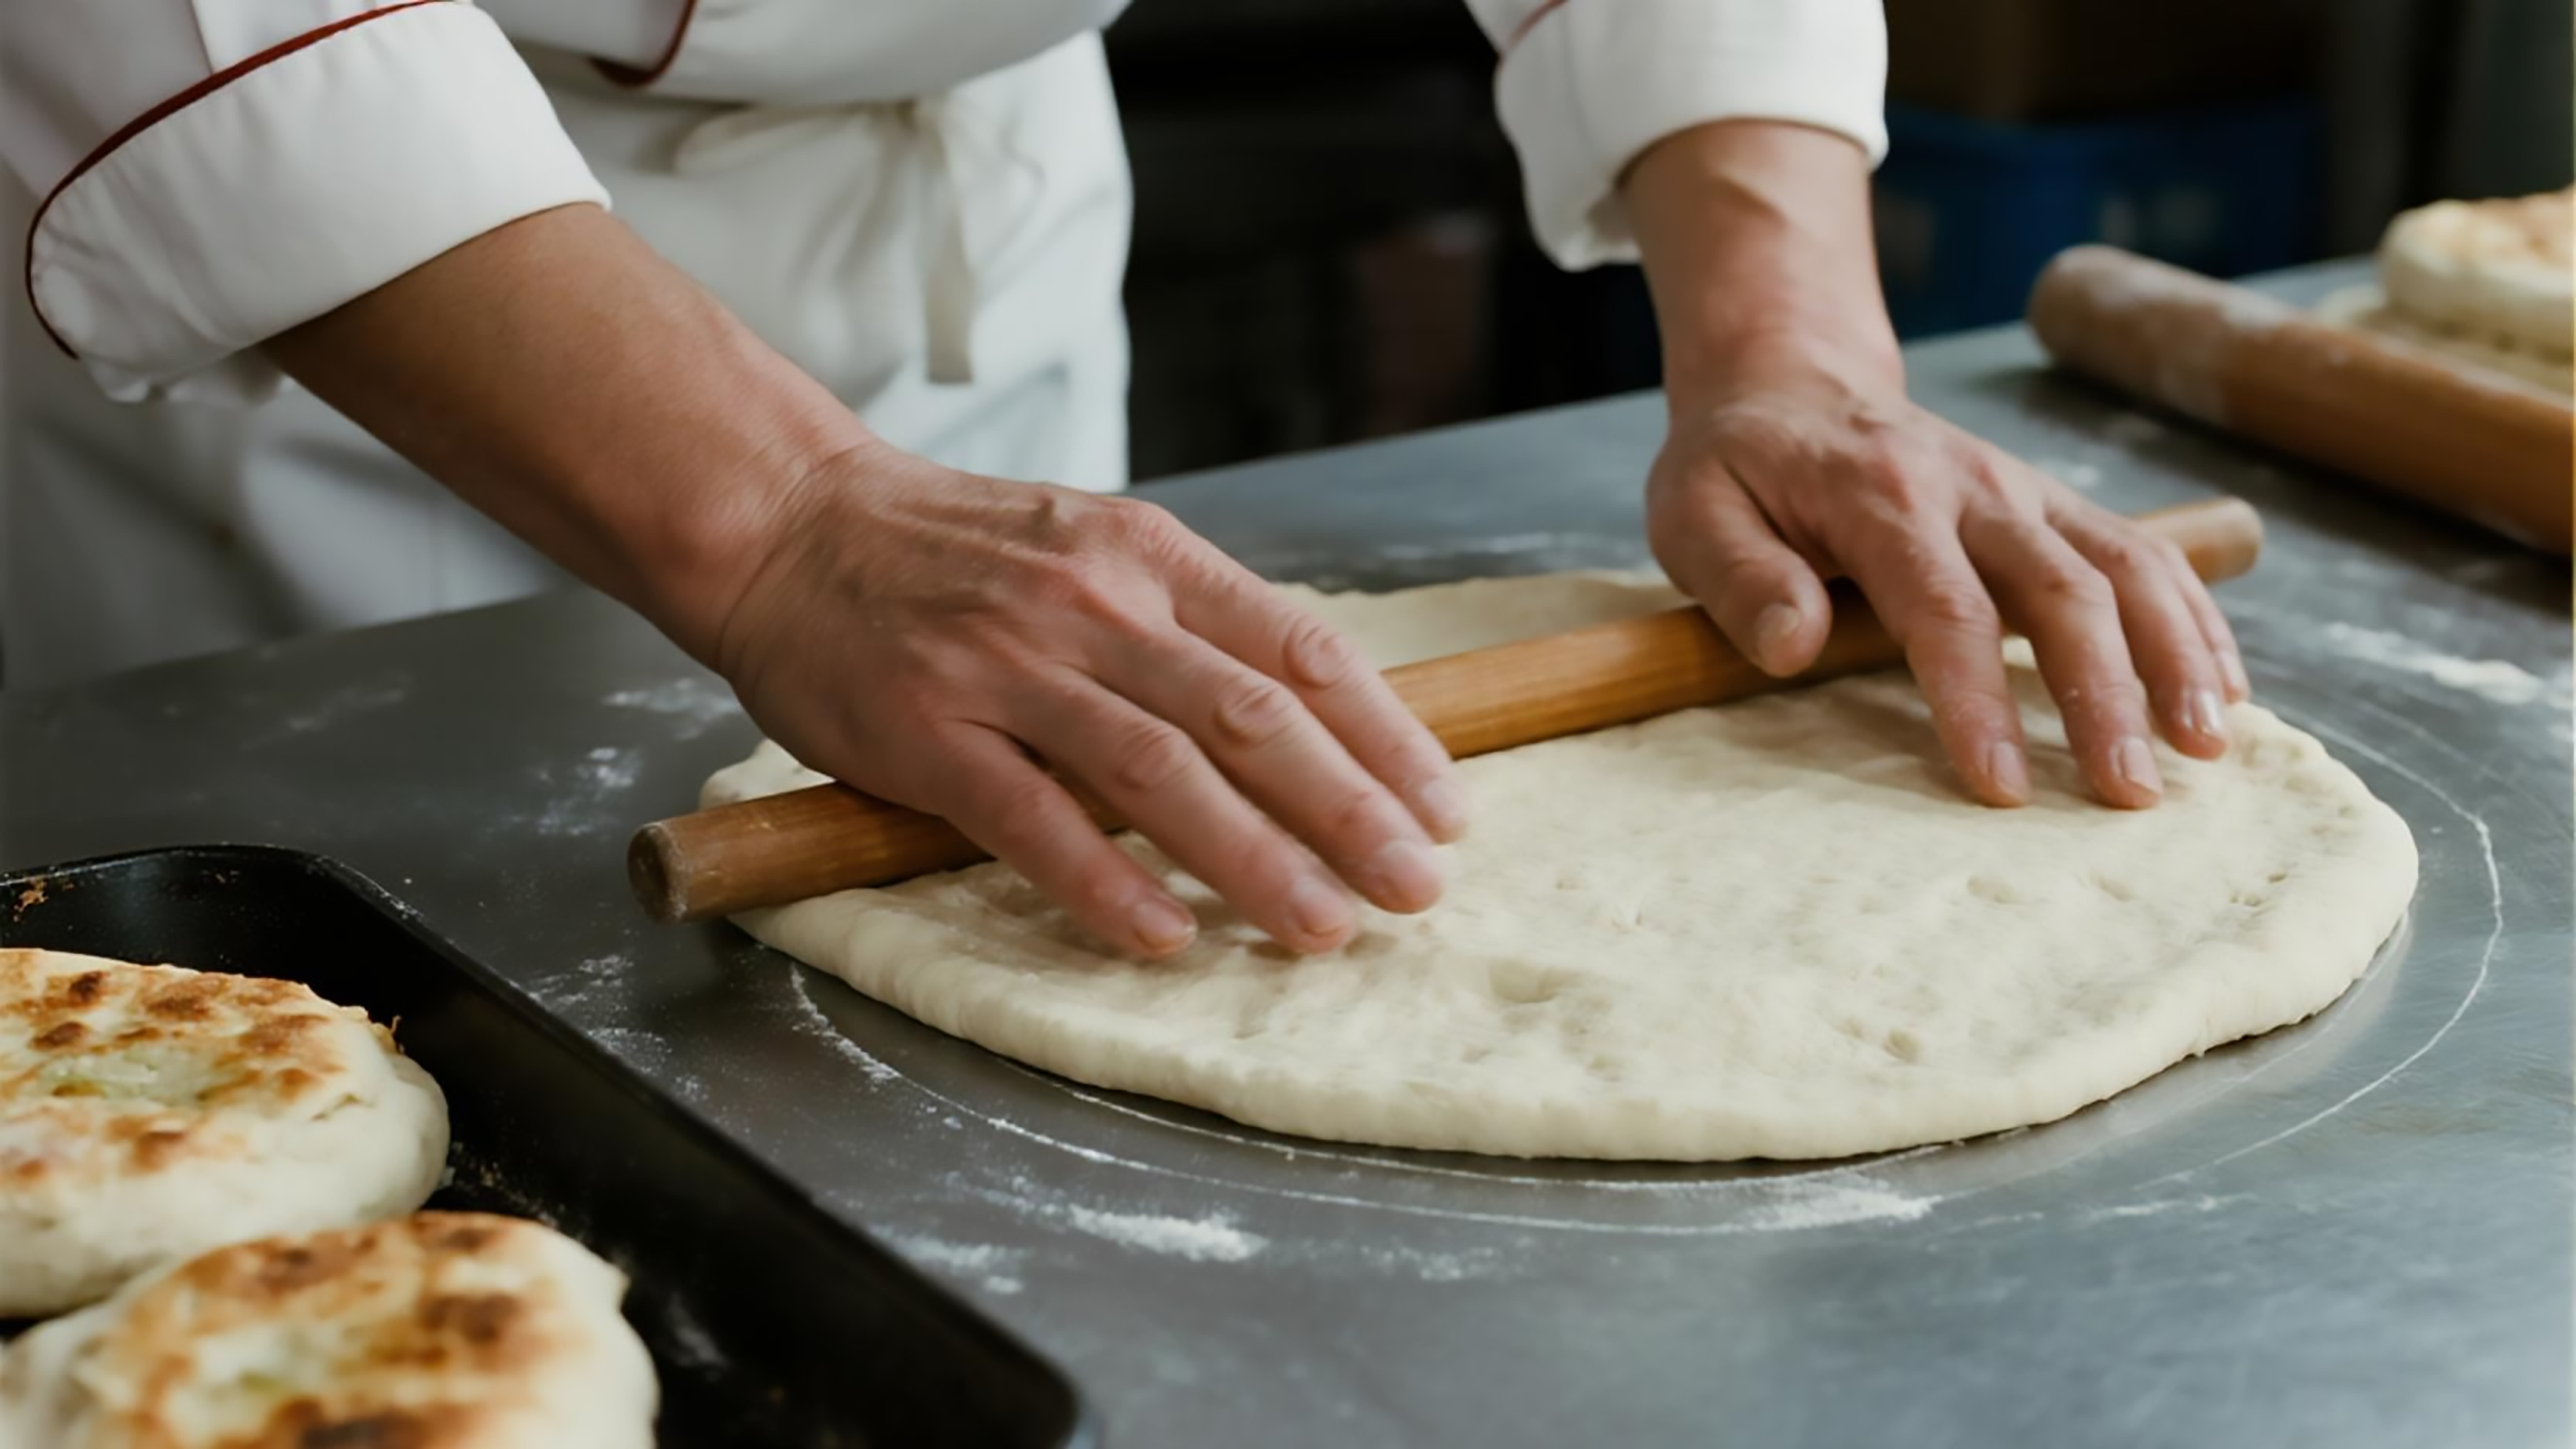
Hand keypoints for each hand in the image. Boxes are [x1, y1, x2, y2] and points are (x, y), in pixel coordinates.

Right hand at [713, 445, 1469, 956]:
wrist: (789, 521)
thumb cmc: (953, 553)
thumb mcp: (1091, 548)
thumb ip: (1186, 623)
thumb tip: (1307, 720)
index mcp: (1150, 554)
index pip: (1300, 647)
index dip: (1384, 734)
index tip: (1442, 808)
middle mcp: (1093, 603)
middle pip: (1251, 716)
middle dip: (1349, 810)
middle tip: (1416, 889)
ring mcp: (1008, 666)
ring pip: (1159, 771)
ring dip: (1252, 858)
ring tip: (1322, 928)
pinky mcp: (927, 730)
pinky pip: (1031, 818)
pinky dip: (1105, 880)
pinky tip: (1166, 935)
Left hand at [1647, 366, 2248, 808]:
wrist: (1790, 384)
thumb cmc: (1738, 467)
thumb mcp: (1694, 511)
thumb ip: (1739, 578)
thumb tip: (1792, 646)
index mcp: (1880, 496)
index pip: (1943, 606)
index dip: (1977, 698)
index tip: (2001, 785)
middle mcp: (1972, 487)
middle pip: (2062, 590)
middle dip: (2105, 694)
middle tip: (2129, 793)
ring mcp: (2026, 493)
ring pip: (2128, 565)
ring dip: (2176, 656)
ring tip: (2206, 749)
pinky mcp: (2054, 507)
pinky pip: (2144, 554)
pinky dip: (2193, 619)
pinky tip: (2223, 691)